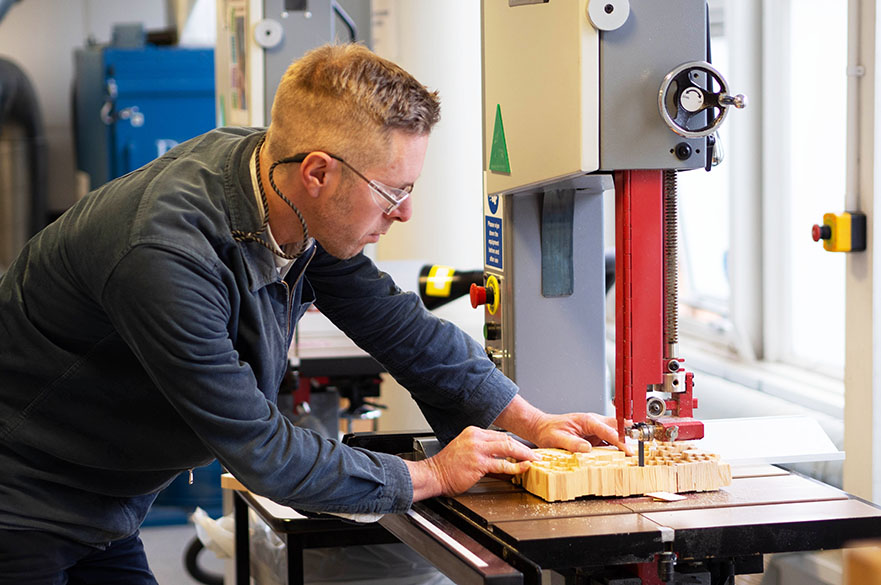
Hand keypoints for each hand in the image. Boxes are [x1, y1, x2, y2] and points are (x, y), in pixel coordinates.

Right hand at [404, 426, 535, 501]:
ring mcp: (477, 449)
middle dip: (524, 448)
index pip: (500, 435)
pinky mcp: (478, 462)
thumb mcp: (466, 450)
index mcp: (474, 432)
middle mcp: (476, 437)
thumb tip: (502, 458)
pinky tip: (524, 467)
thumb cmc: (448, 467)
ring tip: (535, 460)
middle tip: (536, 454)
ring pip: (508, 448)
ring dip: (524, 454)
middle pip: (507, 439)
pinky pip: (502, 464)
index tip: (525, 450)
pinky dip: (516, 466)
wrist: (433, 474)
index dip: (515, 443)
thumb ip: (483, 451)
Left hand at [492, 395, 632, 455]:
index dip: (620, 440)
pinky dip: (617, 446)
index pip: (608, 430)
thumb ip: (572, 443)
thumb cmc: (548, 430)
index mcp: (587, 420)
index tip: (628, 450)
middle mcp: (594, 422)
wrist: (542, 427)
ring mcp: (595, 429)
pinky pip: (609, 440)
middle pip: (617, 427)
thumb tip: (587, 449)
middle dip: (629, 436)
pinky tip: (622, 455)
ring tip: (635, 453)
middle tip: (639, 449)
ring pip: (616, 432)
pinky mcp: (594, 435)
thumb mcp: (557, 438)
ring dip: (625, 441)